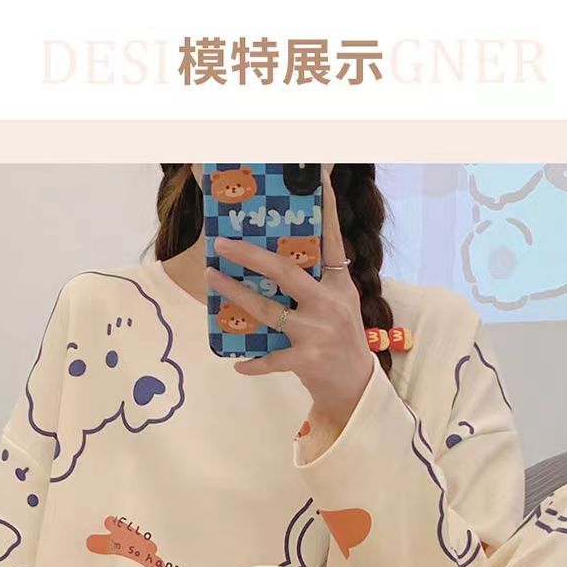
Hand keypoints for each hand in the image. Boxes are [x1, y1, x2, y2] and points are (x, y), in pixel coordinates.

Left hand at [204, 166, 374, 432]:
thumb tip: (282, 255)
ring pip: (267, 310)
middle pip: (285, 272)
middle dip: (250, 255)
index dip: (325, 210)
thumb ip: (319, 281)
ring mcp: (317, 333)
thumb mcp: (340, 304)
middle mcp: (329, 305)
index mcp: (339, 286)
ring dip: (235, 294)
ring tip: (211, 279)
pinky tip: (237, 362)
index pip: (332, 242)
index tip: (319, 179)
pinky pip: (270, 359)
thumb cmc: (341, 340)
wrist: (356, 387)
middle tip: (222, 244)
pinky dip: (252, 362)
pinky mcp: (306, 360)